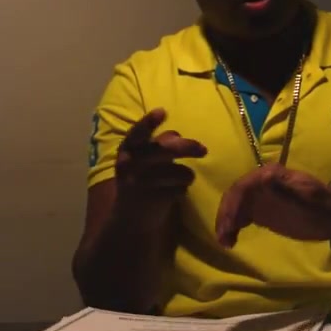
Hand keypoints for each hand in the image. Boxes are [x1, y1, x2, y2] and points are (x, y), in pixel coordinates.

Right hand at [115, 109, 206, 225]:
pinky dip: (182, 189)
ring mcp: (141, 184)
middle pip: (165, 150)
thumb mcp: (144, 159)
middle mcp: (131, 165)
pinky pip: (180, 189)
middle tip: (203, 149)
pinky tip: (175, 192)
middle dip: (188, 147)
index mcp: (127, 151)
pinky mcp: (154, 201)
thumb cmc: (142, 180)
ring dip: (187, 174)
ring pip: (178, 171)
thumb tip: (176, 135)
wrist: (131, 219)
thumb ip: (159, 145)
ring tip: (184, 178)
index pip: (137, 133)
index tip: (162, 111)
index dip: (148, 122)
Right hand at [215, 163, 330, 246]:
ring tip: (226, 242)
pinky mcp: (261, 212)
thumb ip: (283, 189)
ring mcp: (259, 198)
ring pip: (235, 207)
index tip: (230, 224)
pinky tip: (231, 240)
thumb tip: (262, 177)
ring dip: (226, 222)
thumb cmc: (320, 207)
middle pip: (235, 196)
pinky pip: (241, 216)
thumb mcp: (305, 196)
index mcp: (270, 174)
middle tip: (224, 237)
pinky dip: (233, 227)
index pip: (242, 186)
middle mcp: (260, 183)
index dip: (232, 204)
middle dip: (226, 215)